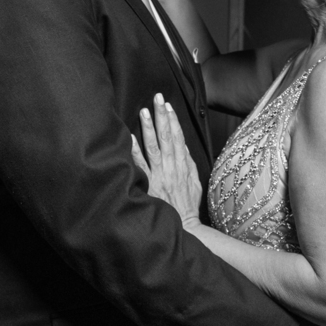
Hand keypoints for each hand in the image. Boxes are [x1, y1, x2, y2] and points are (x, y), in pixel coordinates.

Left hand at [131, 93, 202, 225]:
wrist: (184, 227)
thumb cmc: (187, 207)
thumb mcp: (195, 184)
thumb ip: (189, 165)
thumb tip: (184, 148)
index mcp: (183, 166)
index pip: (179, 138)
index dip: (174, 121)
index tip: (168, 106)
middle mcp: (172, 168)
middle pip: (168, 137)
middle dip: (163, 116)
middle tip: (158, 97)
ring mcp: (160, 176)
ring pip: (154, 147)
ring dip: (149, 128)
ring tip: (144, 111)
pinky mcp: (149, 185)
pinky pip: (140, 166)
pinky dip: (135, 151)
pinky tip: (130, 138)